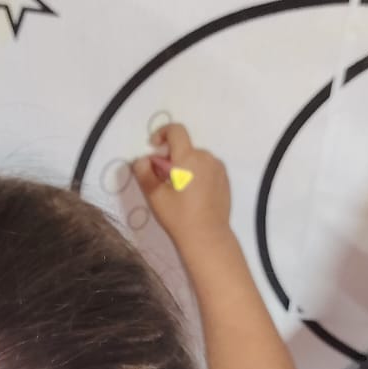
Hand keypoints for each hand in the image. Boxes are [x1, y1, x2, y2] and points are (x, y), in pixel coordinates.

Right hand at [132, 124, 230, 248]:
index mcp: (189, 158)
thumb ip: (144, 172)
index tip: (154, 147)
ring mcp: (219, 169)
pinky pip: (207, 168)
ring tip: (177, 190)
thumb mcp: (154, 195)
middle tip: (162, 179)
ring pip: (196, 158)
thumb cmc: (179, 217)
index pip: (176, 131)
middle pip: (185, 147)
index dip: (162, 133)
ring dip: (184, 166)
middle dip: (171, 157)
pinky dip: (197, 174)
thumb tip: (142, 159)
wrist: (208, 238)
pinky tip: (192, 195)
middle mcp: (207, 158)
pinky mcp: (225, 180)